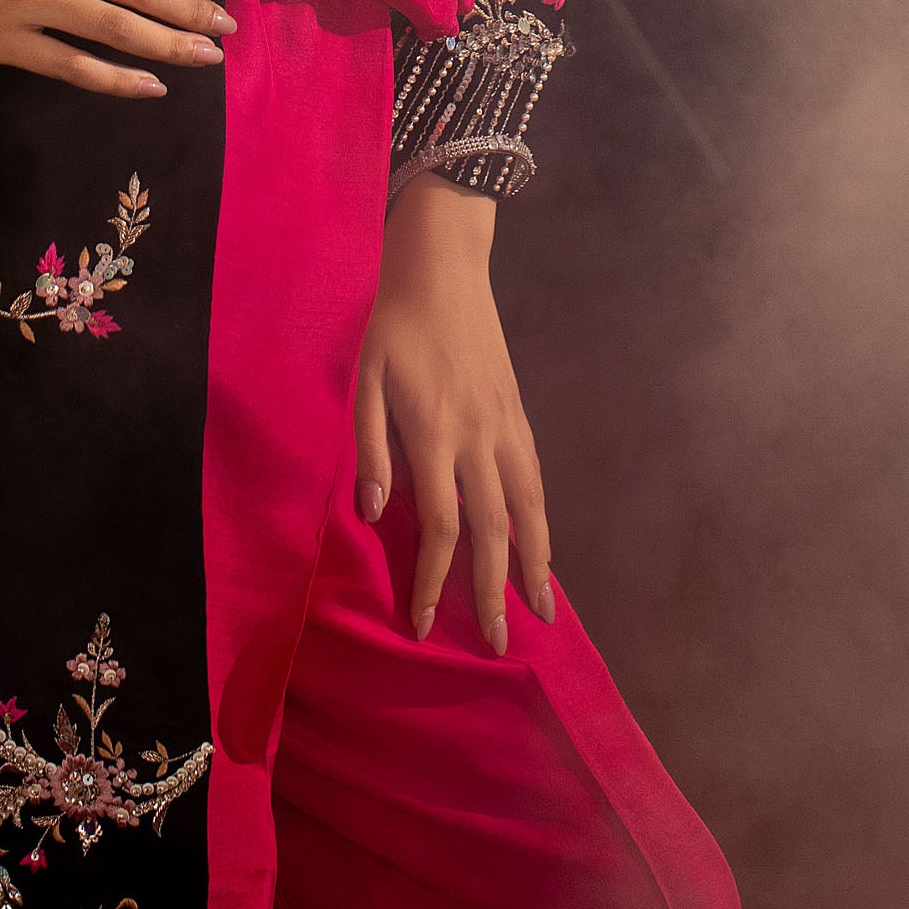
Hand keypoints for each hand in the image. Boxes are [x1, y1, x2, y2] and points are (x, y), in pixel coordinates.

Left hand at [352, 172, 552, 656]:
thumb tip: (375, 514)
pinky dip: (543, 517)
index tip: (427, 625)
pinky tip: (543, 543)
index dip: (436, 580)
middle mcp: (478, 435)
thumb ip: (370, 446)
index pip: (442, 526)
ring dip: (537, 562)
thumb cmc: (390, 319)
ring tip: (547, 609)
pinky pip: (535, 475)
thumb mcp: (362, 378)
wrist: (442, 262)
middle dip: (496, 590)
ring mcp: (505, 422)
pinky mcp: (517, 409)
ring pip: (530, 506)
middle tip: (504, 645)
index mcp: (435, 433)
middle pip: (494, 528)